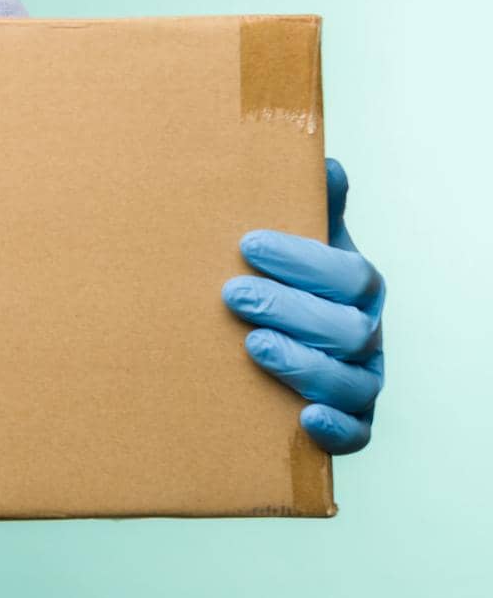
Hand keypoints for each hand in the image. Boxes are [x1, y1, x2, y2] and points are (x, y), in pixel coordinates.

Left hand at [222, 159, 384, 454]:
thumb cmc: (280, 288)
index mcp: (357, 290)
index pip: (348, 274)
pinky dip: (335, 429)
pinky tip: (304, 417)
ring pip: (351, 381)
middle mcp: (366, 336)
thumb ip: (308, 208)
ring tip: (253, 345)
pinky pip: (357, 436)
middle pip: (348, 328)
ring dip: (302, 363)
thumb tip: (324, 161)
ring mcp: (361, 382)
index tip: (248, 243)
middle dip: (291, 309)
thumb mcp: (295, 248)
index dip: (303, 259)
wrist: (267, 347)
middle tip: (233, 293)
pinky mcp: (350, 425)